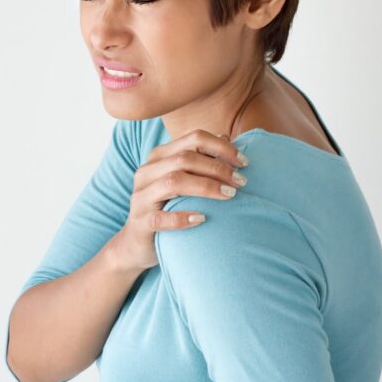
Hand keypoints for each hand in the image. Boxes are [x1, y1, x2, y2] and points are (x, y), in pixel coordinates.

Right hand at [111, 129, 248, 271]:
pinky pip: (161, 218)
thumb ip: (200, 159)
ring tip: (230, 196)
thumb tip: (226, 137)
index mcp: (159, 157)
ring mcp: (141, 197)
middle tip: (241, 181)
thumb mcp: (182, 180)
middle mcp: (146, 172)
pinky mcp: (140, 222)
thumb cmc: (167, 208)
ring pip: (173, 182)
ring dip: (206, 187)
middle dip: (218, 168)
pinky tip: (202, 219)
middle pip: (184, 158)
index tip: (244, 162)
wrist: (137, 243)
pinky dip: (183, 218)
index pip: (193, 139)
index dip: (221, 147)